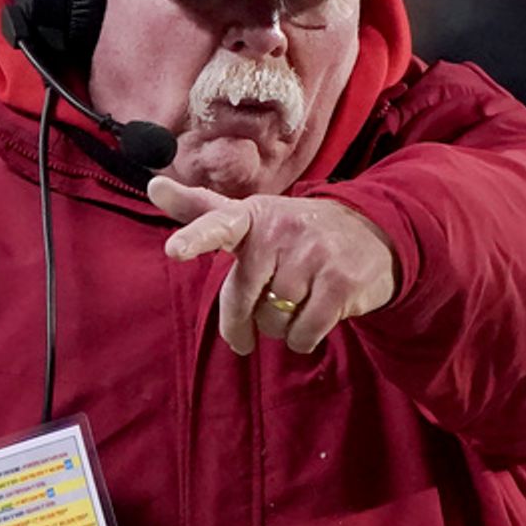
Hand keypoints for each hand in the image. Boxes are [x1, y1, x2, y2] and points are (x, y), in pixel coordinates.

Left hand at [148, 176, 396, 355]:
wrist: (373, 233)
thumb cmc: (294, 232)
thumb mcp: (250, 216)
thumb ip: (200, 210)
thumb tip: (152, 186)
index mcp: (253, 215)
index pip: (218, 224)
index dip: (195, 239)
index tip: (174, 251)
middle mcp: (281, 229)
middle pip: (242, 298)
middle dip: (244, 321)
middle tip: (250, 325)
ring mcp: (313, 255)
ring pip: (272, 321)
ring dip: (280, 327)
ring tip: (296, 304)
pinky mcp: (340, 284)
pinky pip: (302, 334)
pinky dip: (303, 339)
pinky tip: (315, 319)